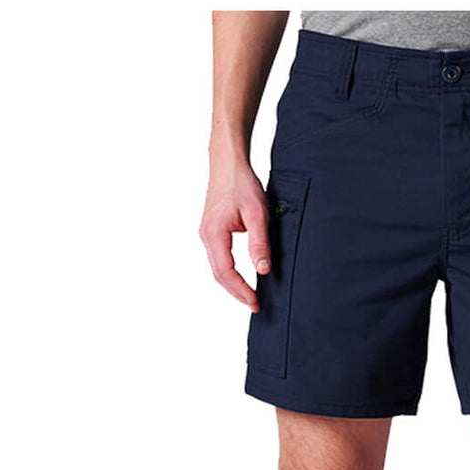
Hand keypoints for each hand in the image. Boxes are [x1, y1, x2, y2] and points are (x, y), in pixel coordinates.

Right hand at [199, 160, 269, 309]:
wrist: (227, 163)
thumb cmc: (241, 184)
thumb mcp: (257, 213)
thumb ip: (259, 242)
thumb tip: (263, 269)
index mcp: (214, 233)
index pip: (225, 271)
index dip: (240, 290)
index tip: (255, 301)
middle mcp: (206, 236)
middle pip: (219, 274)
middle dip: (236, 293)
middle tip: (255, 305)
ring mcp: (207, 234)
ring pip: (217, 268)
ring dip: (232, 285)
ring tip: (249, 297)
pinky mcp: (212, 232)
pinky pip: (218, 259)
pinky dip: (229, 273)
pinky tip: (241, 280)